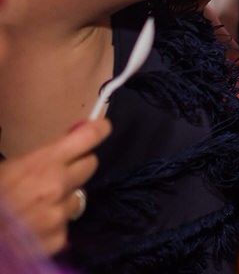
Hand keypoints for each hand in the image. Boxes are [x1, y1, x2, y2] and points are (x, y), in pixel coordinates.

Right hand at [0, 118, 109, 254]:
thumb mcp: (8, 168)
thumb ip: (40, 156)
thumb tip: (68, 142)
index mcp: (43, 163)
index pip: (87, 138)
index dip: (98, 130)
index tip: (102, 127)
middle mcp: (58, 186)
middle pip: (90, 165)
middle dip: (78, 166)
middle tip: (60, 173)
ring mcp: (60, 213)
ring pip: (78, 197)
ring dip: (64, 199)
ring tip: (38, 205)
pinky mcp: (58, 237)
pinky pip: (66, 224)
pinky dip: (54, 225)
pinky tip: (35, 225)